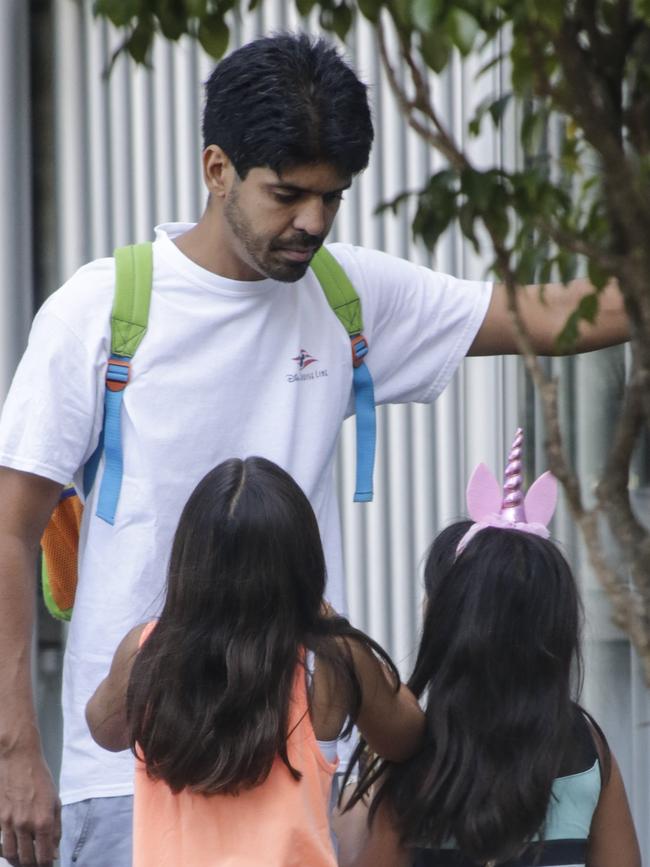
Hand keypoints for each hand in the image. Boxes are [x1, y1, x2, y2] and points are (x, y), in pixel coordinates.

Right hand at [0, 743, 60, 866]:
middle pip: (26, 860)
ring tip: (23, 858)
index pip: (44, 857)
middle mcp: (25, 825)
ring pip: (10, 855)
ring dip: (17, 860)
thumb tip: (54, 852)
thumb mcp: (55, 801)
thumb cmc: (40, 778)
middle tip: (35, 861)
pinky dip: (4, 848)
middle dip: (32, 864)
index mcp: (43, 821)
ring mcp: (8, 822)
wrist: (18, 759)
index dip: (47, 864)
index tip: (48, 863)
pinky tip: (11, 845)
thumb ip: (56, 828)